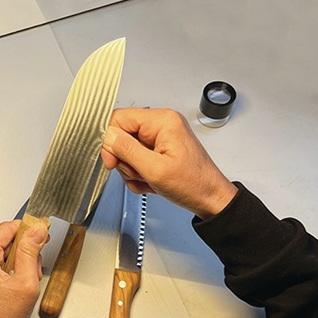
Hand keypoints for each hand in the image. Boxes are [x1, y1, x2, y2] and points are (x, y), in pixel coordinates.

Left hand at [0, 220, 49, 317]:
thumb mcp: (25, 282)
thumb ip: (31, 251)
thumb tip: (36, 230)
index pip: (7, 228)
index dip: (27, 229)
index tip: (41, 232)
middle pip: (4, 240)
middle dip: (23, 251)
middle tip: (34, 267)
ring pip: (1, 252)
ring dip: (17, 261)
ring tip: (23, 281)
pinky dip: (8, 269)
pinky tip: (15, 284)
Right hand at [101, 108, 236, 219]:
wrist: (210, 200)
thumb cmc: (194, 184)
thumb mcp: (155, 170)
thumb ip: (127, 150)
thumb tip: (107, 136)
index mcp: (162, 121)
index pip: (119, 118)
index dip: (110, 140)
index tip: (112, 160)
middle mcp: (161, 124)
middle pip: (121, 134)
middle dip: (124, 159)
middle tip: (137, 173)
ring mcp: (160, 136)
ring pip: (126, 149)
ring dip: (132, 169)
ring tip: (148, 178)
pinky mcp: (158, 148)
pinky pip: (135, 157)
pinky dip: (138, 172)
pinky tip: (151, 180)